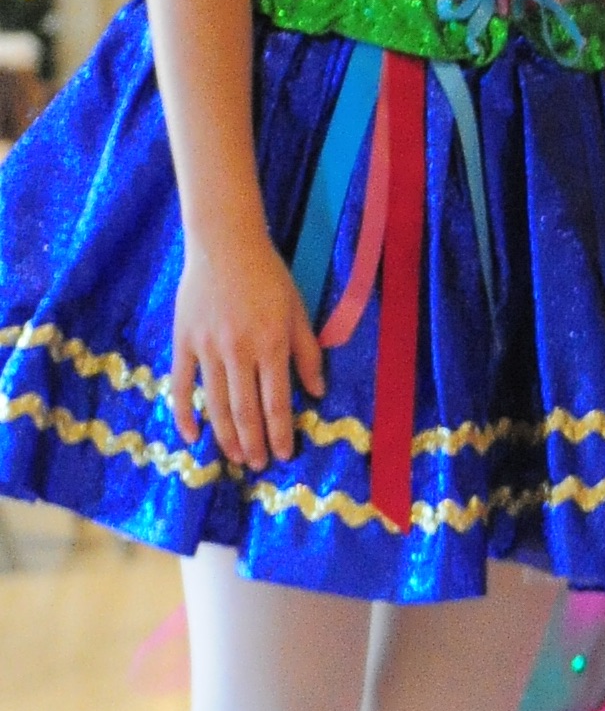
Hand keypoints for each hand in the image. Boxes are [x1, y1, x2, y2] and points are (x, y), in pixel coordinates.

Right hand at [171, 227, 323, 470]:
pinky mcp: (183, 342)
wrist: (224, 244)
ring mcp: (207, 348)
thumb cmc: (269, 277)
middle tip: (259, 465)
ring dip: (225, 435)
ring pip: (215, 402)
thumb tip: (317, 393)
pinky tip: (191, 436)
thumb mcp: (298, 312)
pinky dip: (184, 412)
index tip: (284, 454)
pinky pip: (180, 384)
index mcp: (271, 345)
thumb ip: (307, 354)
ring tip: (235, 457)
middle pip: (244, 409)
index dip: (280, 432)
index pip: (277, 401)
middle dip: (253, 442)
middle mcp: (238, 351)